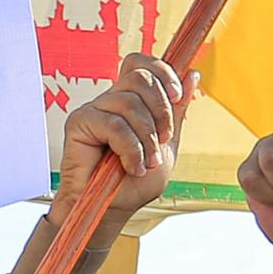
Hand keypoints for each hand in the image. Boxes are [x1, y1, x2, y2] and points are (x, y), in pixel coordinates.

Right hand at [55, 54, 193, 243]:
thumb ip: (177, 111)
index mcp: (131, 100)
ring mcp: (94, 109)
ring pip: (130, 102)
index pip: (142, 64)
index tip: (178, 94)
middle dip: (162, 109)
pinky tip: (131, 165)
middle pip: (140, 76)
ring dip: (147, 137)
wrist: (110, 209)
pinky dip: (130, 148)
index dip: (162, 71)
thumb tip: (193, 74)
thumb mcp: (167, 144)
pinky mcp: (79, 123)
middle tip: (163, 138)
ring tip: (146, 161)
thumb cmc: (134, 182)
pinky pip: (114, 124)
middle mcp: (111, 100)